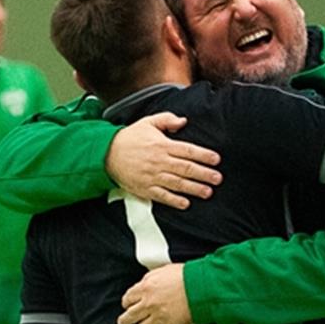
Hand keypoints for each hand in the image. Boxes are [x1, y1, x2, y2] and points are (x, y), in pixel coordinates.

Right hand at [105, 113, 221, 209]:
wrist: (106, 154)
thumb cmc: (129, 138)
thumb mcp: (147, 123)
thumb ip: (167, 120)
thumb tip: (183, 121)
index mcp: (162, 145)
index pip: (187, 150)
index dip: (203, 155)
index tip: (216, 159)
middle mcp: (159, 161)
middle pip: (186, 168)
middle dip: (204, 174)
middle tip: (218, 178)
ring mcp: (152, 176)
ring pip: (177, 183)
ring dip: (194, 188)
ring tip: (208, 192)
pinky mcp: (145, 188)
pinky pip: (162, 196)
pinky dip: (174, 200)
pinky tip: (186, 203)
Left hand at [117, 264, 193, 323]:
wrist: (202, 287)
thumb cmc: (187, 276)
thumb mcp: (164, 269)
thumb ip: (151, 277)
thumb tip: (145, 282)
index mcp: (146, 288)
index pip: (128, 297)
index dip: (126, 302)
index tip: (127, 305)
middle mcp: (149, 304)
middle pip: (130, 316)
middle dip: (124, 321)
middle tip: (122, 323)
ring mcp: (159, 318)